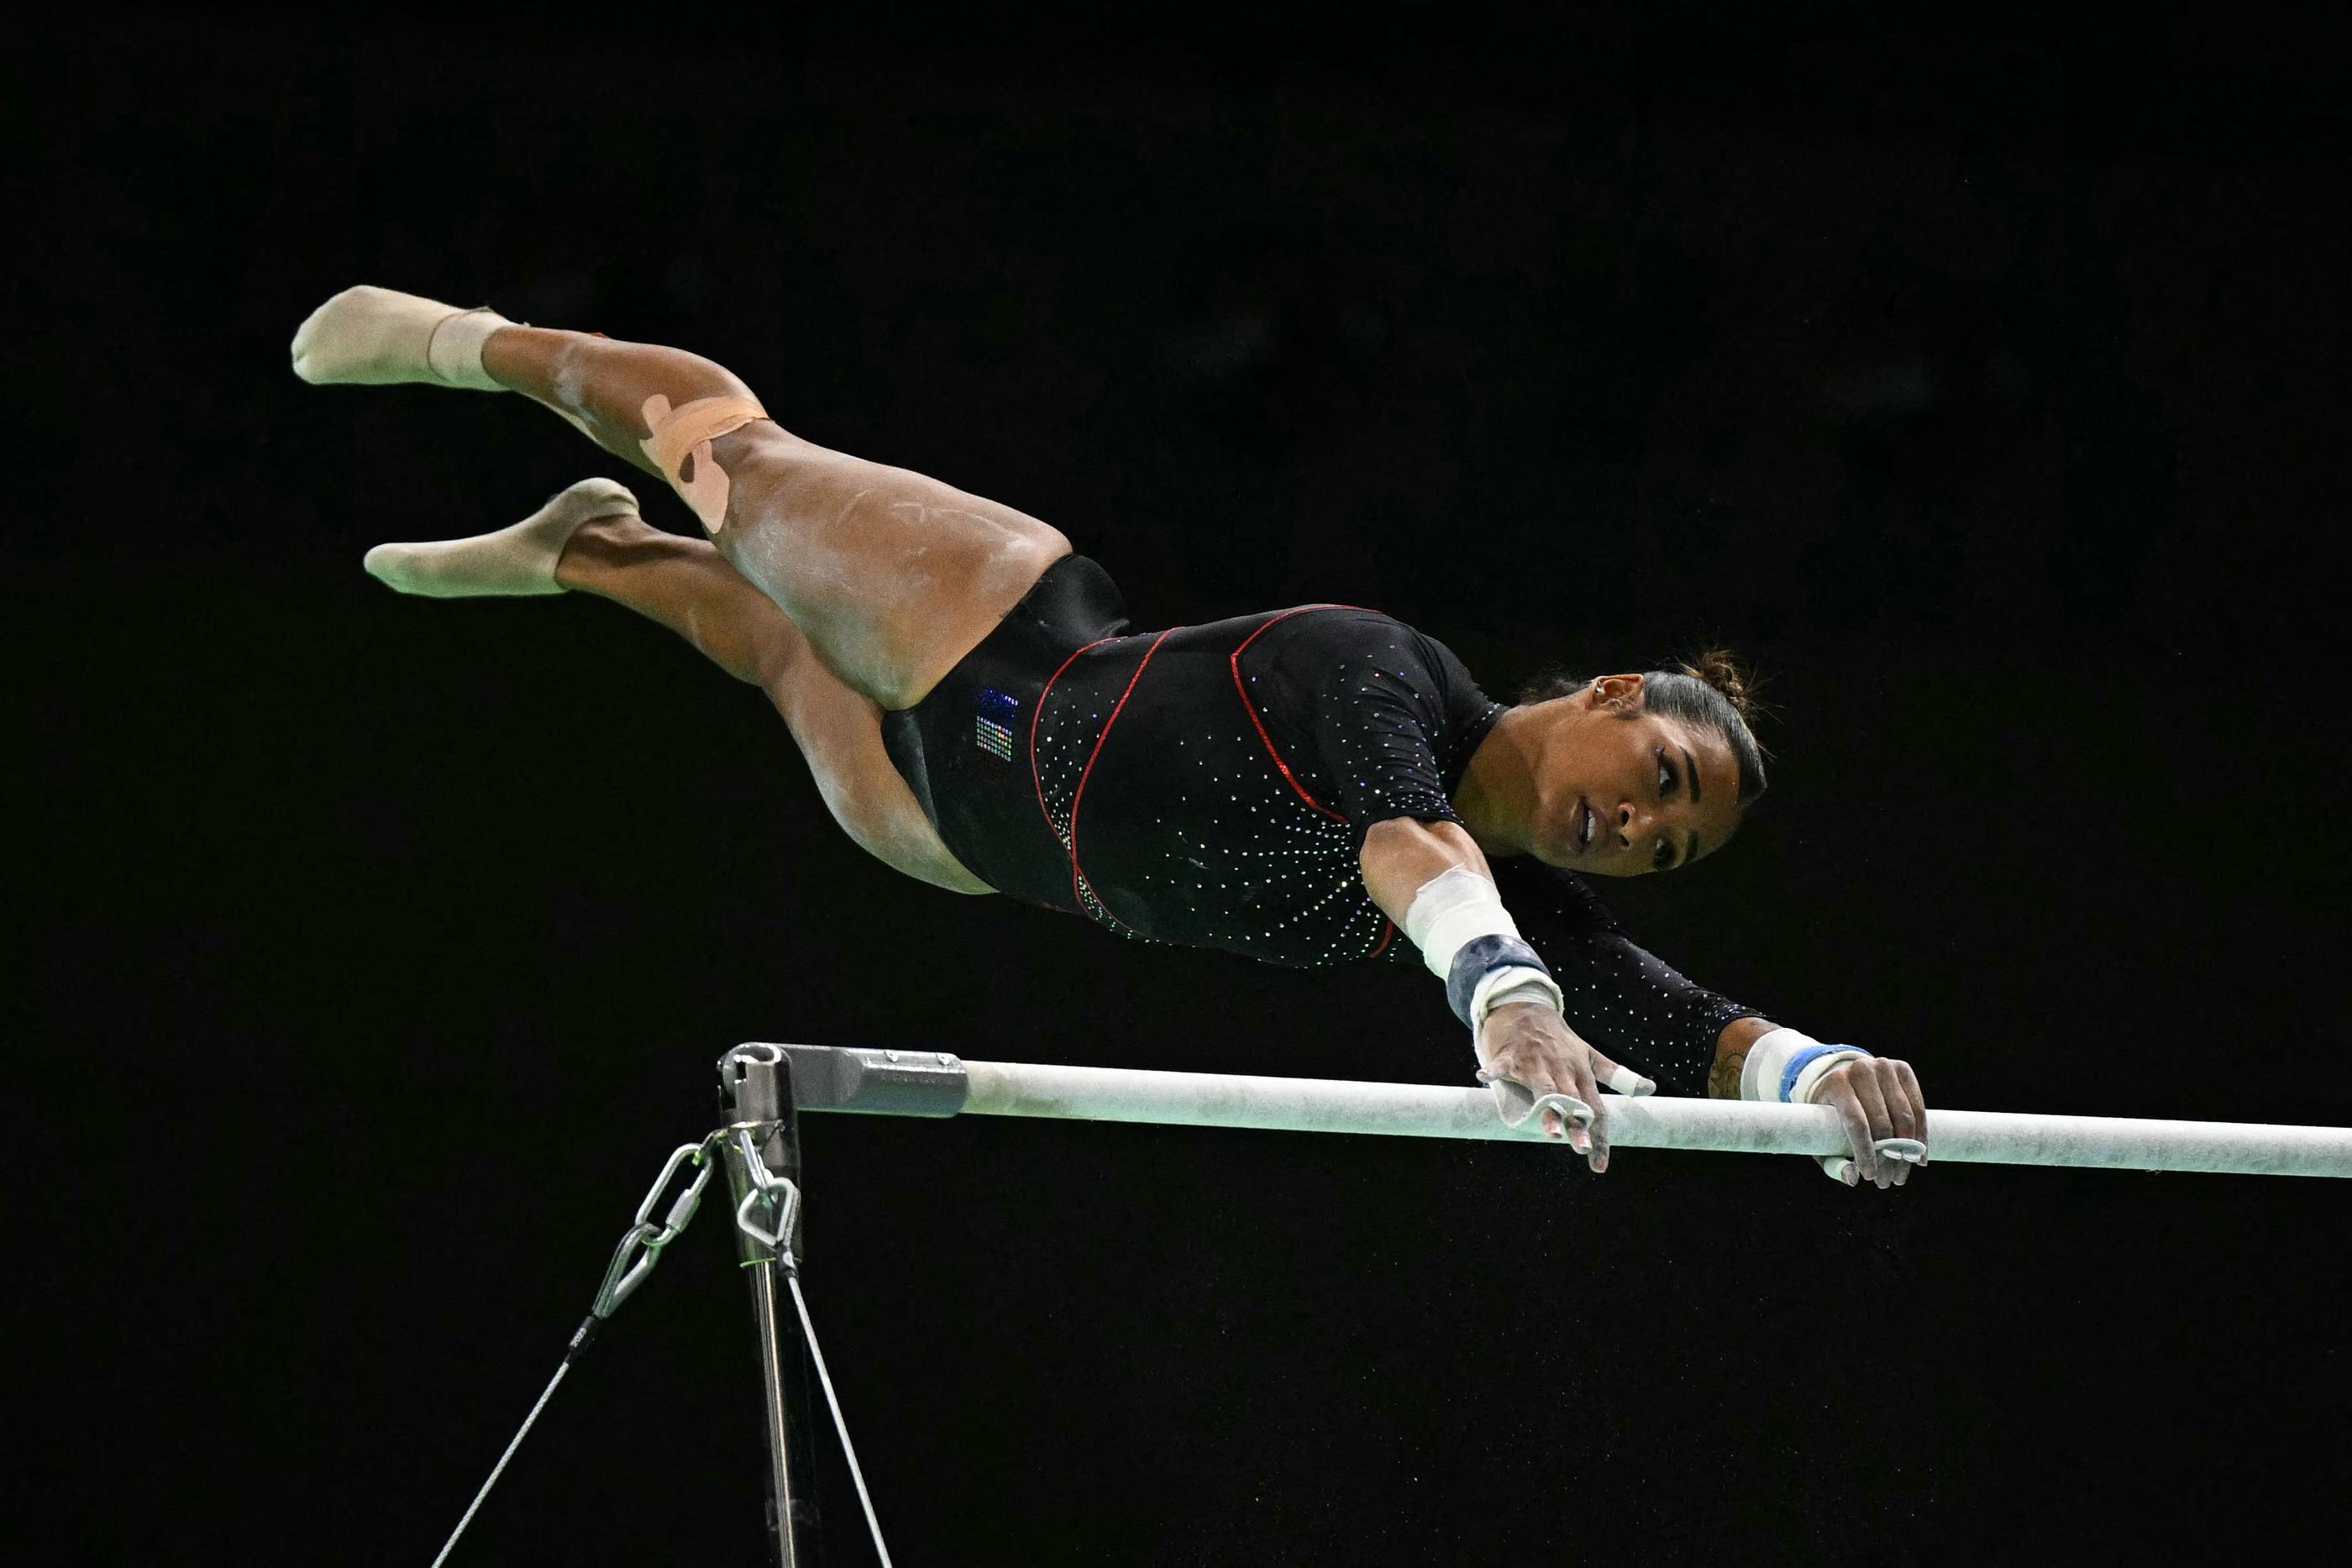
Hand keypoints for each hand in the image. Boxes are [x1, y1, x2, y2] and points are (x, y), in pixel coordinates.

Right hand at [1475, 1003, 1652, 1172]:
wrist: (1527, 1006)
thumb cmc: (1559, 1038)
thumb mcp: (1589, 1054)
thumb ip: (1617, 1074)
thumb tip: (1650, 1089)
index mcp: (1581, 1073)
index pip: (1595, 1108)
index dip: (1599, 1137)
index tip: (1599, 1165)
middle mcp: (1562, 1069)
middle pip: (1572, 1101)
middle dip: (1577, 1125)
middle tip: (1581, 1149)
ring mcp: (1536, 1061)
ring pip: (1543, 1088)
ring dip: (1547, 1109)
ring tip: (1552, 1131)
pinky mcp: (1511, 1054)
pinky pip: (1502, 1064)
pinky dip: (1494, 1070)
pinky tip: (1485, 1077)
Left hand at [1810, 1055, 1928, 1188]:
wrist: (1844, 1079)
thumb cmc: (1830, 1113)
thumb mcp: (1821, 1135)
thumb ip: (1833, 1160)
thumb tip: (1853, 1180)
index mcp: (1836, 1084)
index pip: (1856, 1122)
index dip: (1866, 1152)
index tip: (1870, 1176)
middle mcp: (1860, 1070)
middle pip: (1882, 1122)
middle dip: (1887, 1157)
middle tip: (1888, 1181)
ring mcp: (1884, 1067)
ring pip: (1903, 1116)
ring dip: (1907, 1151)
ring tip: (1902, 1174)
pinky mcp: (1902, 1069)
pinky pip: (1918, 1107)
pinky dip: (1921, 1135)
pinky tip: (1919, 1156)